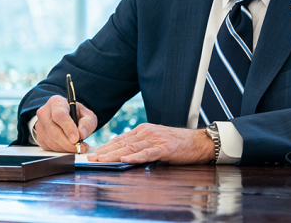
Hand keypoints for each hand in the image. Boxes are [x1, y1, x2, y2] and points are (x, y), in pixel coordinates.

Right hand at [35, 95, 96, 152]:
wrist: (64, 116)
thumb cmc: (75, 114)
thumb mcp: (86, 114)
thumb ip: (87, 123)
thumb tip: (81, 134)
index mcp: (56, 102)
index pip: (60, 116)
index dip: (68, 128)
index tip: (76, 139)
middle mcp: (44, 112)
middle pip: (54, 131)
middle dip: (68, 143)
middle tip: (80, 147)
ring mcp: (40, 125)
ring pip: (51, 142)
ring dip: (66, 148)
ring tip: (78, 147)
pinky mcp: (39, 136)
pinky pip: (49, 147)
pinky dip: (61, 150)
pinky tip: (69, 147)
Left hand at [87, 123, 214, 164]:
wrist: (198, 141)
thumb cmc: (178, 143)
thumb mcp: (156, 140)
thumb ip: (142, 144)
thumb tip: (125, 153)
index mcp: (143, 130)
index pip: (121, 138)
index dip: (107, 146)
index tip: (95, 152)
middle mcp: (147, 132)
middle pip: (122, 143)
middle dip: (105, 151)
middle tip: (92, 157)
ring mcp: (155, 139)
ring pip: (130, 148)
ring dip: (114, 154)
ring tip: (102, 159)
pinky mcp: (164, 148)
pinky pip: (146, 154)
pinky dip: (135, 157)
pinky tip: (124, 160)